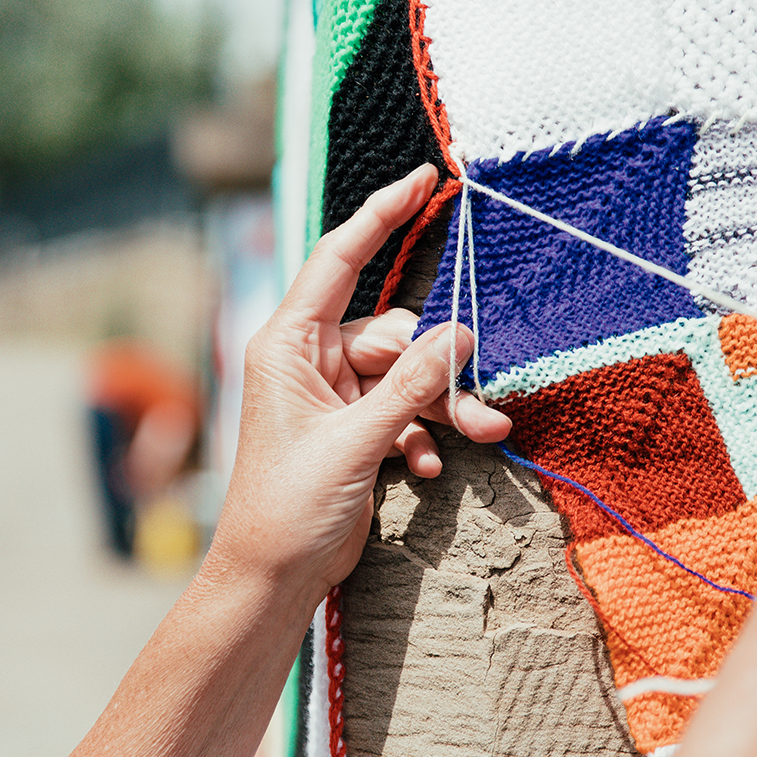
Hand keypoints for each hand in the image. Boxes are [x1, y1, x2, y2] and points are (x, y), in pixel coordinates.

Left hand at [208, 164, 511, 600]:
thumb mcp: (355, 443)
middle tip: (481, 405)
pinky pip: (403, 411)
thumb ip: (409, 387)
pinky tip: (426, 470)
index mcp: (287, 345)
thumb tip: (458, 335)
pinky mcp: (353, 429)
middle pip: (392, 331)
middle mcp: (308, 360)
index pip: (338, 259)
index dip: (381, 214)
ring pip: (407, 376)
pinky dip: (422, 436)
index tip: (424, 178)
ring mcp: (332, 396)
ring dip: (443, 407)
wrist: (271, 578)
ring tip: (486, 434)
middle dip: (440, 367)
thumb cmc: (288, 508)